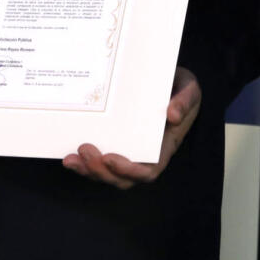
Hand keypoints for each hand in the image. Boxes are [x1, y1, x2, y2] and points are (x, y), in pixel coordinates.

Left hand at [64, 67, 200, 188]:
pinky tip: (70, 157)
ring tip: (72, 159)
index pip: (149, 170)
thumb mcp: (189, 89)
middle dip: (101, 171)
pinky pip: (99, 162)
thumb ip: (185, 100)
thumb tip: (173, 115)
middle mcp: (146, 155)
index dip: (129, 170)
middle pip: (122, 178)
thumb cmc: (180, 86)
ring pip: (108, 174)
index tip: (110, 158)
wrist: (169, 81)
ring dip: (88, 170)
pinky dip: (84, 163)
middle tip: (85, 150)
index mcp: (165, 147)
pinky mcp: (115, 144)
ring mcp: (128, 151)